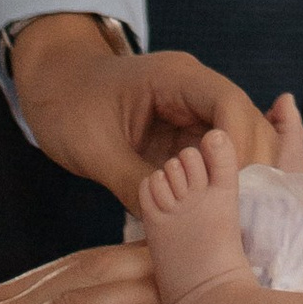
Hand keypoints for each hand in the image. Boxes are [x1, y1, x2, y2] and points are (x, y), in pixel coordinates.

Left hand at [8, 14, 278, 202]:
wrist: (53, 85)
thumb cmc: (67, 105)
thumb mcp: (94, 149)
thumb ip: (133, 182)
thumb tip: (169, 226)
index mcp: (176, 78)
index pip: (229, 104)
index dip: (238, 145)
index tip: (230, 186)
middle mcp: (196, 90)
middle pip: (247, 122)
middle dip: (249, 165)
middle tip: (239, 212)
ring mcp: (195, 112)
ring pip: (241, 140)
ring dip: (242, 175)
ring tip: (233, 216)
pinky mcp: (188, 134)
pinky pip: (218, 155)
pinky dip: (223, 180)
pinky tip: (219, 209)